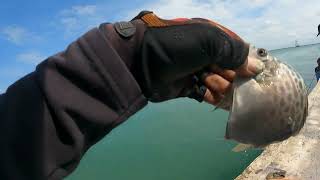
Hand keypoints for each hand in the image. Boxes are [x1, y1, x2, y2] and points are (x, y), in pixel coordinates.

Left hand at [129, 11, 261, 101]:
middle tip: (222, 77)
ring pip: (220, 85)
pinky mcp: (188, 89)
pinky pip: (207, 96)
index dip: (244, 64)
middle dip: (230, 76)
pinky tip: (211, 97)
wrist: (143, 62)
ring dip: (220, 86)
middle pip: (230, 71)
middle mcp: (206, 56)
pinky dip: (211, 97)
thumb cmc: (178, 46)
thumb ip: (235, 52)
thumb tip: (255, 67)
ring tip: (207, 82)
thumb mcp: (209, 40)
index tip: (251, 74)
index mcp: (212, 39)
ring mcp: (197, 73)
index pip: (236, 53)